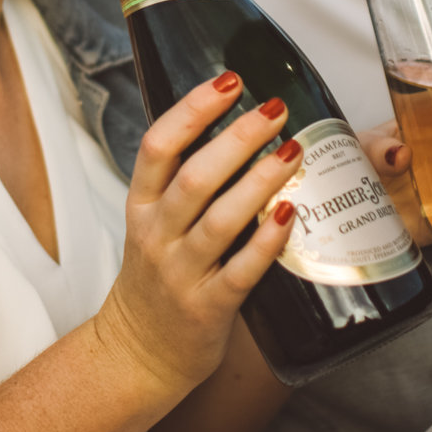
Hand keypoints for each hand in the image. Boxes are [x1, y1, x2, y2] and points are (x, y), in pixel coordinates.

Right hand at [91, 74, 299, 399]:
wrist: (139, 351)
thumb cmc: (157, 278)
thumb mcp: (153, 222)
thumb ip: (184, 181)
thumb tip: (240, 125)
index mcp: (141, 205)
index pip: (158, 145)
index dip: (193, 109)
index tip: (229, 80)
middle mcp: (157, 234)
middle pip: (195, 176)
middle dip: (238, 137)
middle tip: (276, 110)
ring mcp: (181, 272)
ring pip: (220, 219)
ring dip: (259, 180)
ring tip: (293, 151)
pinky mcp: (208, 307)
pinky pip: (241, 271)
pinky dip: (266, 242)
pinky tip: (289, 214)